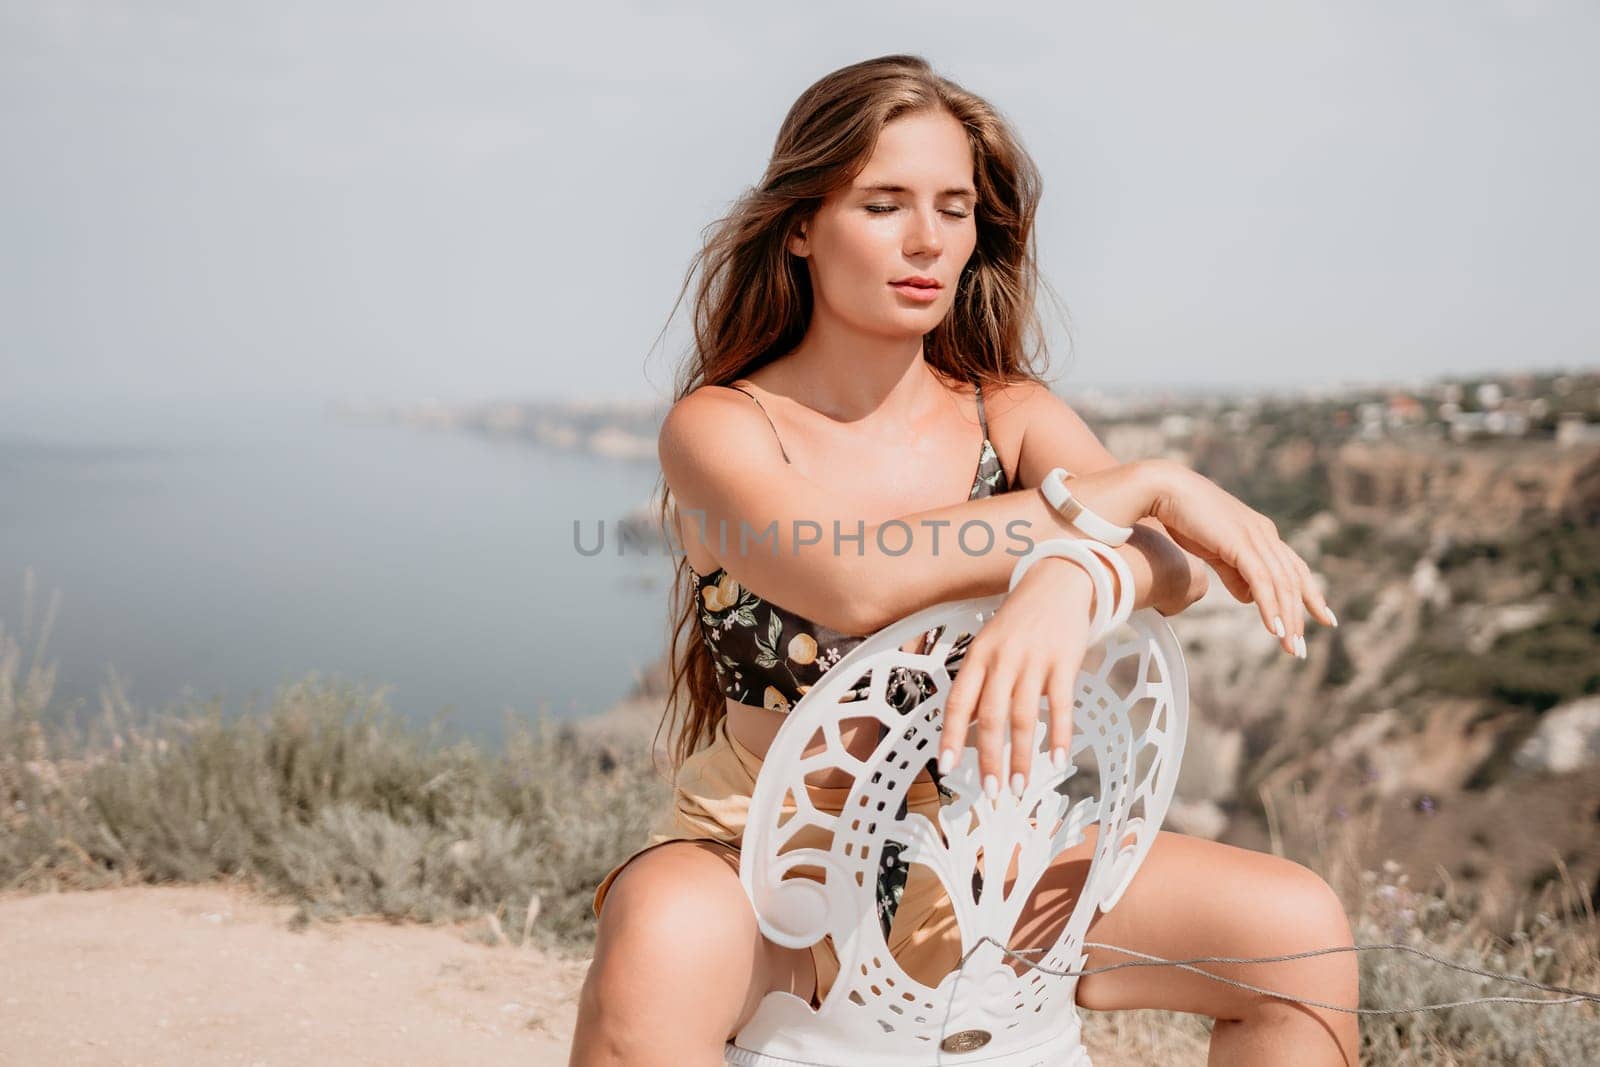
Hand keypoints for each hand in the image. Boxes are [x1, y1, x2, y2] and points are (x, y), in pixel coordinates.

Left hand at [937, 555, 1097, 801]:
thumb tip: (967, 726)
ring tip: (1019, 786)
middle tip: (990, 790)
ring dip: (1021, 756)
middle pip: (991, 716)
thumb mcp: (991, 644)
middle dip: (988, 757)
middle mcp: (1003, 659)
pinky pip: (1061, 705)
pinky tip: (1057, 760)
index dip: (951, 735)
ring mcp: (1034, 661)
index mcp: (979, 656)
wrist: (1059, 582)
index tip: (945, 767)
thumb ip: (981, 683)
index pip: (958, 701)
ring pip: (1024, 716)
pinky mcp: (1064, 662)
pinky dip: (1059, 735)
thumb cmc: (1020, 620)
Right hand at [1145, 459, 1335, 655]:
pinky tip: (1274, 628)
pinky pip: (1262, 580)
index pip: (1294, 568)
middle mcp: (1265, 534)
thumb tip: (1248, 599)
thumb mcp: (1214, 550)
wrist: (1165, 489)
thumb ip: (1233, 573)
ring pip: (1281, 584)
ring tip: (1290, 647)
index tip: (1324, 618)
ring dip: (1287, 618)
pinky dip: (1270, 606)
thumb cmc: (1184, 517)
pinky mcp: (1240, 543)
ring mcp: (1255, 537)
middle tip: (1300, 649)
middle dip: (1300, 616)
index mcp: (1261, 533)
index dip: (1311, 594)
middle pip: (1293, 580)